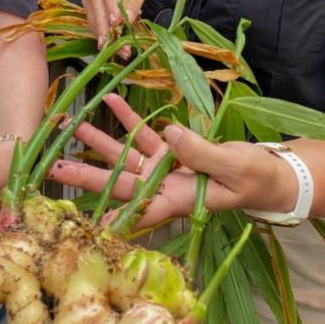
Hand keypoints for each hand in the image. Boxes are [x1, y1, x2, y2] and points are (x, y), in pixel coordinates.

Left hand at [49, 94, 288, 229]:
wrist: (268, 172)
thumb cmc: (256, 178)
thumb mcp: (232, 168)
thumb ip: (200, 152)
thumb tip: (168, 134)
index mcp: (179, 199)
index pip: (141, 211)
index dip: (114, 217)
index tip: (84, 222)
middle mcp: (165, 186)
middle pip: (121, 182)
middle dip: (89, 175)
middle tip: (56, 168)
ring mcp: (166, 167)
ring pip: (126, 155)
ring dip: (100, 140)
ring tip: (72, 125)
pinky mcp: (173, 149)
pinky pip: (145, 134)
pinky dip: (128, 117)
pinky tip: (109, 102)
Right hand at [82, 0, 151, 47]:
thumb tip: (127, 19)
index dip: (112, 9)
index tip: (117, 24)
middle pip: (98, 9)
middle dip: (109, 30)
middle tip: (120, 47)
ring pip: (94, 19)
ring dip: (106, 37)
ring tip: (121, 51)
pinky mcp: (87, 7)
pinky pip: (93, 24)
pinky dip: (103, 37)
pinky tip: (113, 47)